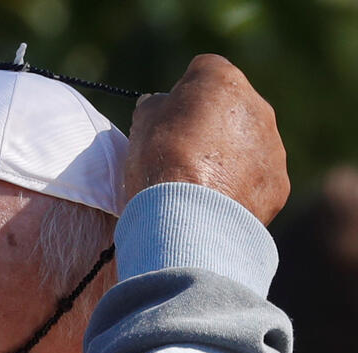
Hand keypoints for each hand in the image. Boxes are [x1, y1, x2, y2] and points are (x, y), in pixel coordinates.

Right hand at [124, 54, 288, 224]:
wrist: (190, 214)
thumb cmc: (161, 162)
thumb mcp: (142, 124)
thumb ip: (154, 107)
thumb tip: (158, 105)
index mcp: (221, 81)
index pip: (204, 70)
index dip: (185, 92)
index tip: (170, 116)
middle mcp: (256, 106)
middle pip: (232, 106)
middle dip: (212, 123)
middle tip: (183, 152)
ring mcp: (272, 145)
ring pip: (249, 142)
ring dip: (228, 155)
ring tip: (199, 182)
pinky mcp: (278, 181)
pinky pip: (257, 177)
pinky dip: (239, 186)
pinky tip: (215, 201)